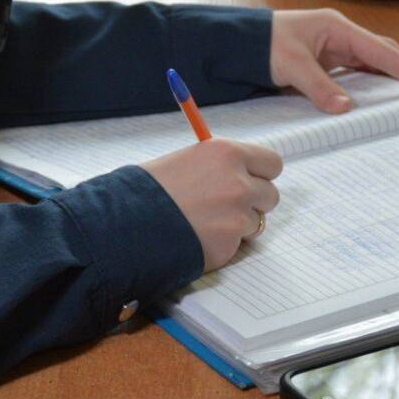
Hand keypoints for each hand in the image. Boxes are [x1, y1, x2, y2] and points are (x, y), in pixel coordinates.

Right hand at [142, 139, 282, 271]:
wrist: (126, 223)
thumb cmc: (148, 189)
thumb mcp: (185, 161)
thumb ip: (218, 166)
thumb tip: (240, 172)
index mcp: (226, 153)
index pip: (272, 162)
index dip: (261, 173)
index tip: (252, 179)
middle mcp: (239, 182)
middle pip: (270, 194)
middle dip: (254, 202)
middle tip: (228, 206)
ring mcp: (237, 215)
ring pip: (256, 222)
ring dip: (238, 224)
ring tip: (206, 222)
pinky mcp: (230, 244)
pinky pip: (238, 244)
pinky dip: (224, 243)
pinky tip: (198, 237)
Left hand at [270, 9, 398, 113]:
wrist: (239, 42)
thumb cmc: (262, 43)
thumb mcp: (291, 64)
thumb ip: (318, 86)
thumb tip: (345, 108)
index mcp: (337, 28)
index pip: (380, 51)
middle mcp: (340, 36)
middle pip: (382, 55)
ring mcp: (334, 49)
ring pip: (370, 66)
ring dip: (387, 82)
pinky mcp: (326, 62)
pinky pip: (354, 75)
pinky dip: (367, 88)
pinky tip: (374, 102)